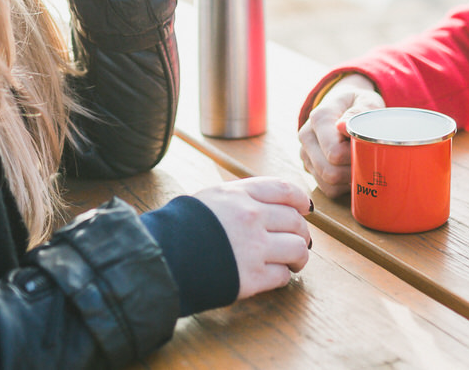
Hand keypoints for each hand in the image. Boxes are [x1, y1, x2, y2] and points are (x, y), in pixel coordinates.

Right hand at [191, 177, 311, 299]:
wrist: (161, 258)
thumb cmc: (180, 227)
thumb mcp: (209, 198)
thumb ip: (238, 197)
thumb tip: (263, 202)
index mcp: (240, 195)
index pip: (285, 190)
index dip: (300, 199)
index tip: (306, 208)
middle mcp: (252, 217)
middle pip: (296, 221)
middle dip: (302, 232)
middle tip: (299, 241)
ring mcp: (254, 248)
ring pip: (298, 248)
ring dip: (300, 257)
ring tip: (293, 263)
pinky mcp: (252, 278)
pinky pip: (282, 276)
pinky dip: (282, 277)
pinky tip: (273, 276)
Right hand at [297, 74, 382, 197]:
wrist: (347, 104)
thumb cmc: (360, 103)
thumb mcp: (366, 100)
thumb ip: (358, 111)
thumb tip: (343, 127)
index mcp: (319, 117)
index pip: (335, 152)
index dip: (356, 157)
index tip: (372, 150)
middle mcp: (307, 136)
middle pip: (330, 172)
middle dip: (354, 171)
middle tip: (372, 162)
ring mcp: (306, 153)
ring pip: (328, 184)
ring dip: (350, 181)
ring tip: (364, 166)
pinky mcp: (310, 166)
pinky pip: (328, 190)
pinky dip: (344, 187)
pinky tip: (354, 173)